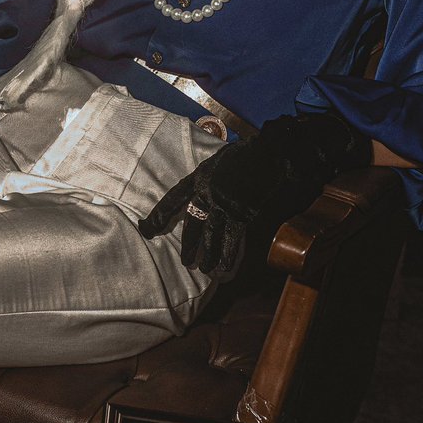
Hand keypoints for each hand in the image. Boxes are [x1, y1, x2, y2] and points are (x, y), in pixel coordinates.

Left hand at [139, 113, 371, 278]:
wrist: (276, 152)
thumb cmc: (253, 153)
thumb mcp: (224, 159)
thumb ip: (214, 177)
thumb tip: (207, 195)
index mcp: (201, 176)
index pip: (173, 198)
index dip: (159, 216)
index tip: (146, 230)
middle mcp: (208, 191)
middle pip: (191, 223)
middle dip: (188, 245)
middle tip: (186, 261)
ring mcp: (224, 204)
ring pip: (210, 237)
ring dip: (207, 256)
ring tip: (204, 270)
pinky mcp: (243, 215)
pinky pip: (232, 241)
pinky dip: (228, 257)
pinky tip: (224, 270)